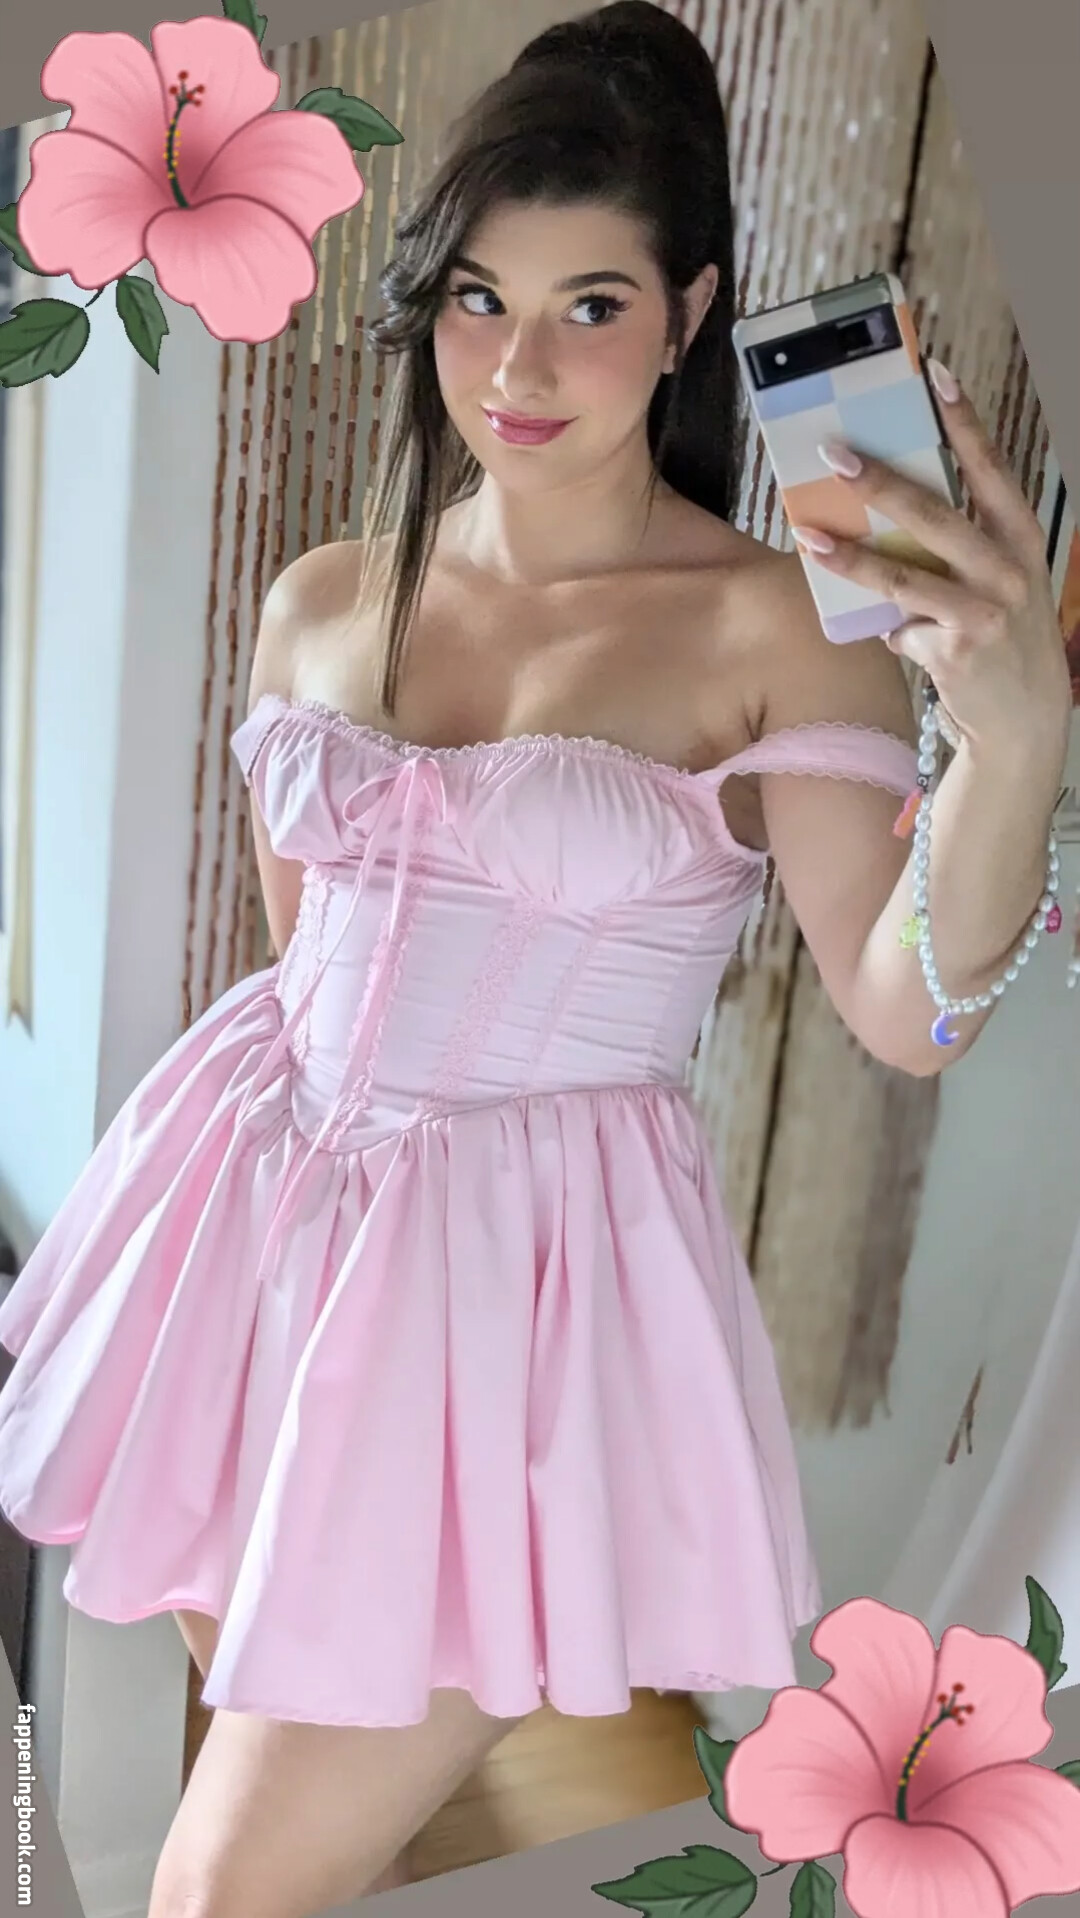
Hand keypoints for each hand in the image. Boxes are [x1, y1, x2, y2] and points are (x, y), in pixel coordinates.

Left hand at [790, 358, 1071, 770]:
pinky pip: (902, 630)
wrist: (1024, 720)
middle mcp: (1010, 570)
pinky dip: (893, 633)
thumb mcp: (995, 583)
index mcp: (1022, 537)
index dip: (964, 421)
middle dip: (881, 482)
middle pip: (937, 514)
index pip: (992, 468)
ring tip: (809, 534)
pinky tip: (898, 640)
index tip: (935, 376)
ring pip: (906, 576)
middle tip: (834, 454)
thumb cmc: (1001, 637)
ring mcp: (985, 612)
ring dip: (851, 557)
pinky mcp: (957, 654)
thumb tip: (881, 522)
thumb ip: (954, 551)